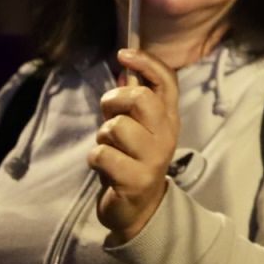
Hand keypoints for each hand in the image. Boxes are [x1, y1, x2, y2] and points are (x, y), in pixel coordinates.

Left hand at [90, 48, 181, 243]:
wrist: (138, 209)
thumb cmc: (132, 160)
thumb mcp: (136, 128)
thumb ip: (131, 102)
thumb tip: (124, 72)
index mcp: (169, 118)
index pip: (167, 81)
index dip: (146, 62)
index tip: (123, 53)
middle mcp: (167, 135)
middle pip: (140, 99)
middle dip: (114, 101)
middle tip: (109, 115)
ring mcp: (154, 158)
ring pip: (116, 127)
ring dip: (102, 137)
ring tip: (109, 149)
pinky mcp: (136, 180)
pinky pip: (101, 155)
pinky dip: (95, 159)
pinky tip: (105, 169)